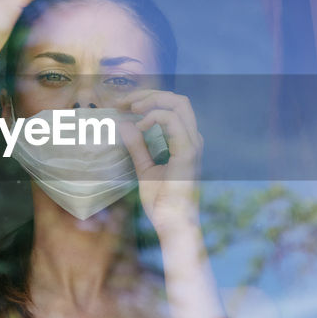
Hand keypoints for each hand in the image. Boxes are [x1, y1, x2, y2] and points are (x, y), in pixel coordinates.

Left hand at [120, 88, 203, 234]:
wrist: (172, 223)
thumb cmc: (162, 202)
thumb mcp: (144, 168)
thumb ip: (137, 146)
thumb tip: (124, 124)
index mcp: (185, 141)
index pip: (173, 107)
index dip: (148, 100)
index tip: (123, 106)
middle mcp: (192, 139)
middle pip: (178, 99)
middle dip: (150, 94)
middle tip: (125, 102)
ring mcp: (192, 144)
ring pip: (178, 103)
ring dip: (151, 100)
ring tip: (130, 108)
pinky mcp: (187, 152)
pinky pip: (172, 120)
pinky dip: (154, 116)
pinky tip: (138, 127)